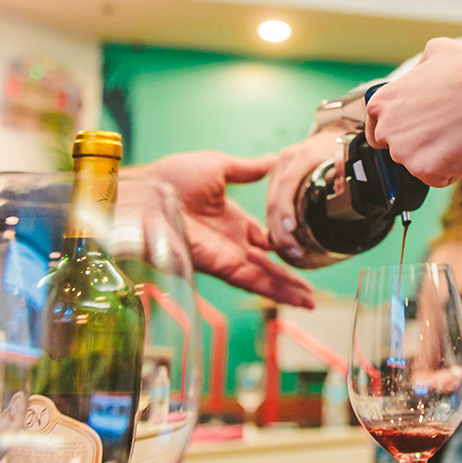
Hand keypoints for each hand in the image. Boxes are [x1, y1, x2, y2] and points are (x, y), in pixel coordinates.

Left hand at [143, 151, 315, 307]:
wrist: (148, 191)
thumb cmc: (170, 177)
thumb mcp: (218, 167)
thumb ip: (247, 170)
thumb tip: (271, 160)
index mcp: (230, 220)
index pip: (263, 238)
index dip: (283, 245)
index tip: (304, 250)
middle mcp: (229, 242)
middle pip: (266, 265)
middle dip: (289, 278)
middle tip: (313, 291)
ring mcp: (225, 256)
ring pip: (263, 278)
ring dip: (287, 290)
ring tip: (311, 302)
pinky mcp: (219, 265)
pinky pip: (252, 281)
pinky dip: (274, 291)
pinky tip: (294, 298)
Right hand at [264, 131, 346, 261]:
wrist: (333, 132)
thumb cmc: (343, 148)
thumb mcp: (348, 159)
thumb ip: (349, 179)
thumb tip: (358, 206)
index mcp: (305, 155)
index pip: (289, 183)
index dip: (287, 208)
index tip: (292, 229)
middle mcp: (286, 160)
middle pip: (275, 198)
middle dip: (281, 229)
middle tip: (295, 251)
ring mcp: (278, 167)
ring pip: (270, 203)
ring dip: (277, 230)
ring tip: (292, 251)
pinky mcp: (276, 176)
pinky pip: (271, 201)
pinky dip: (275, 222)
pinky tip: (283, 240)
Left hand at [365, 38, 461, 186]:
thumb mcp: (438, 51)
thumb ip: (420, 67)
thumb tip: (421, 75)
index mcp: (382, 102)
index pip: (378, 126)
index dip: (402, 126)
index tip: (420, 125)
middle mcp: (387, 129)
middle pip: (397, 148)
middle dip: (418, 142)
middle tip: (445, 128)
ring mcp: (405, 153)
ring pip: (417, 163)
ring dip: (435, 155)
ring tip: (458, 134)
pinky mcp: (426, 171)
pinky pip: (437, 177)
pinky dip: (451, 169)